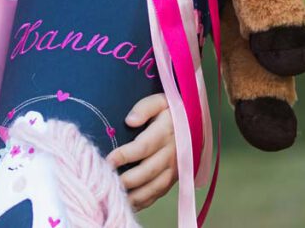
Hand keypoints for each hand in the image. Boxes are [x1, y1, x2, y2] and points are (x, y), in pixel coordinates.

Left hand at [105, 93, 176, 210]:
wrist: (196, 123)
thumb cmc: (172, 111)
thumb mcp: (161, 101)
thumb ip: (145, 107)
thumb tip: (130, 120)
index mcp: (166, 132)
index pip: (144, 146)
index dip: (125, 155)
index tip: (108, 160)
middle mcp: (172, 153)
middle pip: (148, 171)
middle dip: (127, 179)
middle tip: (107, 182)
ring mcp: (175, 169)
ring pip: (154, 186)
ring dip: (135, 195)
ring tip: (115, 197)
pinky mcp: (175, 179)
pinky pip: (159, 193)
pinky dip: (144, 201)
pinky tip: (128, 204)